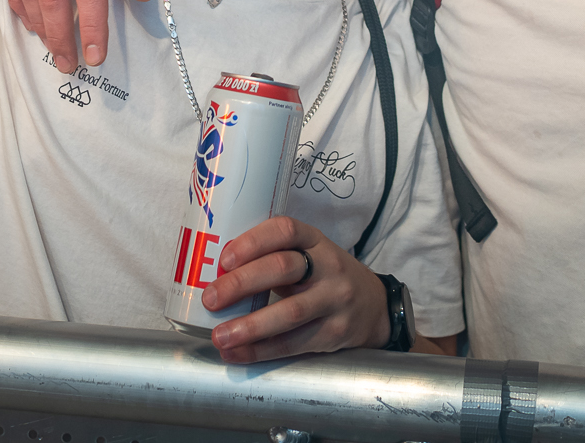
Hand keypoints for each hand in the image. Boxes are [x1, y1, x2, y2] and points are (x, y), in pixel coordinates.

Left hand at [207, 217, 388, 362]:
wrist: (374, 307)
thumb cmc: (324, 277)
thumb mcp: (308, 256)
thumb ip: (272, 259)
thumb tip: (213, 275)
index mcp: (315, 240)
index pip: (285, 230)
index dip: (253, 242)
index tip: (224, 258)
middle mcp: (328, 266)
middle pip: (283, 269)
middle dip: (242, 283)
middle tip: (211, 298)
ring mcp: (335, 300)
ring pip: (290, 312)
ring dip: (250, 326)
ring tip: (220, 336)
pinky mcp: (335, 333)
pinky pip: (295, 343)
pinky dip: (262, 351)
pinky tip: (238, 353)